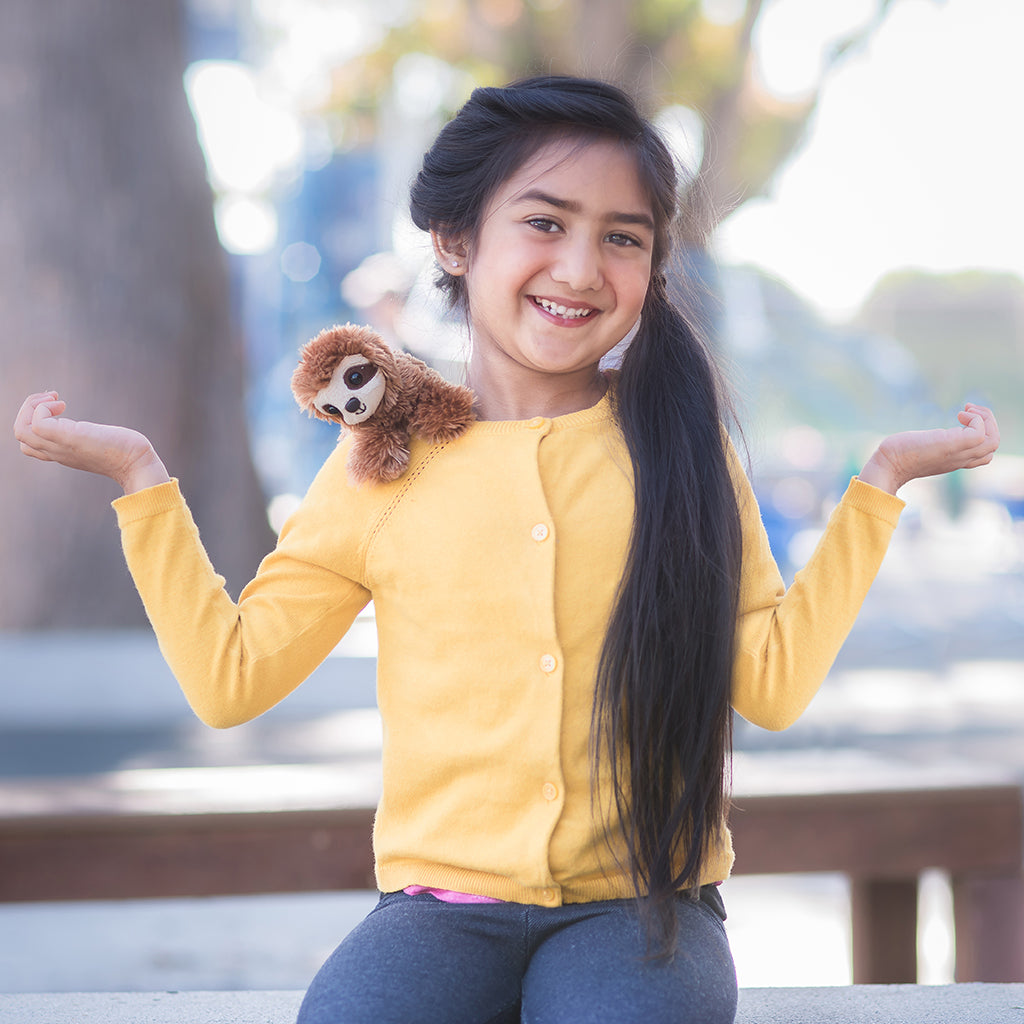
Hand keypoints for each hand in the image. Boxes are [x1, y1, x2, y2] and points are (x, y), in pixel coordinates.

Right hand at [14, 391, 169, 493]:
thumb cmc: (127, 454)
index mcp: (62, 453)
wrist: (138, 465)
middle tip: (53, 398)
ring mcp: (60, 446)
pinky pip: (37, 422)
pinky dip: (43, 408)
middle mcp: (57, 452)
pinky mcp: (68, 438)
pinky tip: (63, 404)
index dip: (35, 420)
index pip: (29, 443)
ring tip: (54, 399)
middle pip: (20, 434)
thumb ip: (87, 439)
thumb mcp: (98, 444)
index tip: (57, 406)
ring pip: (21, 429)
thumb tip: (90, 431)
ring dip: (31, 406)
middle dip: (29, 408)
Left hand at [859, 403, 999, 494]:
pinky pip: (980, 433)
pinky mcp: (952, 445)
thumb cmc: (897, 456)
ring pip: (993, 441)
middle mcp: (960, 459)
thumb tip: (932, 437)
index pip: (984, 453)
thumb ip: (933, 445)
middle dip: (988, 422)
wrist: (887, 465)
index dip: (981, 433)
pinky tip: (959, 413)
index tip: (962, 418)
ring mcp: (958, 453)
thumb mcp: (922, 449)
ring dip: (986, 419)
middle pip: (993, 445)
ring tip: (967, 409)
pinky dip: (976, 419)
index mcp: (955, 460)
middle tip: (969, 409)